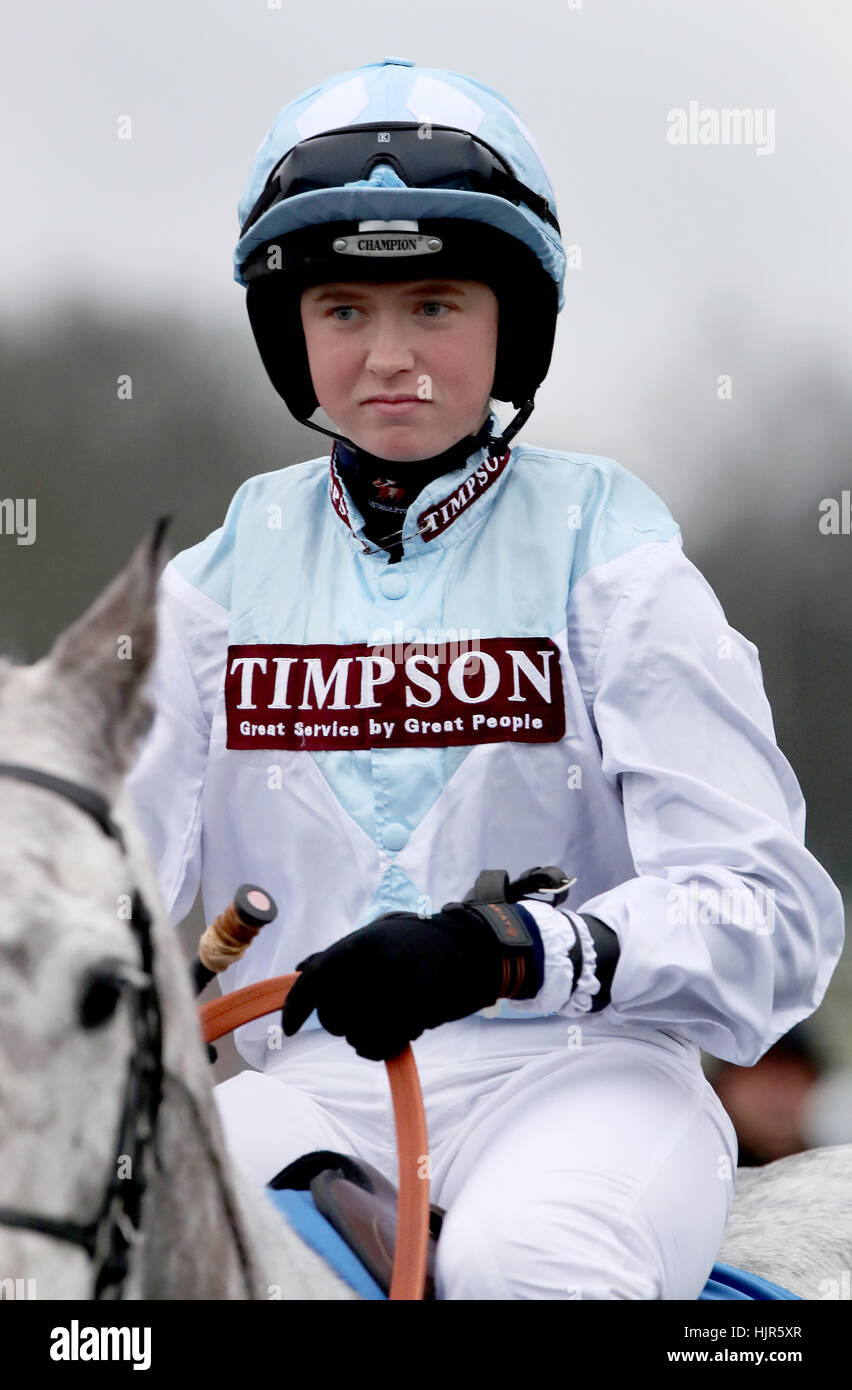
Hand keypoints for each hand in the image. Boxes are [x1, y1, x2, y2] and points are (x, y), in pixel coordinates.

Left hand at [281, 901, 541, 1061]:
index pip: (314, 981)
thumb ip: (336, 955)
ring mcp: (395, 993)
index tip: (289, 1028)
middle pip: (332, 1014)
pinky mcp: (415, 1015)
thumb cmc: (414, 942)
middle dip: (338, 1020)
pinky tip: (386, 1036)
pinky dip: (376, 1048)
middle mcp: (373, 969)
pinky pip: (380, 1046)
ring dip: (360, 1035)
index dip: (296, 1008)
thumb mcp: (373, 936)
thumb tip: (301, 969)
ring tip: (379, 1019)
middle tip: (355, 1012)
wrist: (467, 949)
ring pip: (355, 1035)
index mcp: (358, 945)